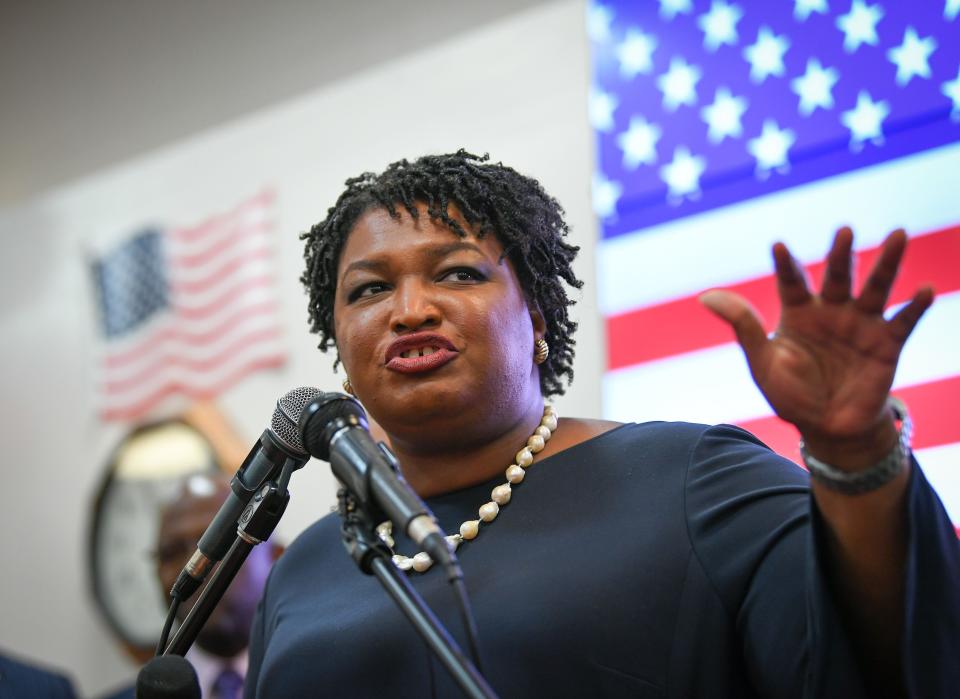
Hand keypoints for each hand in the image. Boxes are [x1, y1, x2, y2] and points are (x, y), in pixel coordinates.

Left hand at [700, 228, 932, 465]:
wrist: (826, 429)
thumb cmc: (790, 394)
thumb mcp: (761, 362)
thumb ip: (742, 327)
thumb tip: (704, 296)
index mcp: (798, 312)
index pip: (792, 282)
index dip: (786, 266)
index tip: (778, 246)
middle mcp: (832, 311)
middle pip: (838, 276)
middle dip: (842, 254)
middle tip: (844, 231)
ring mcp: (862, 325)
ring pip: (877, 287)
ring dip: (888, 262)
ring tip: (899, 235)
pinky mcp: (887, 345)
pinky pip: (903, 322)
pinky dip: (914, 306)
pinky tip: (923, 289)